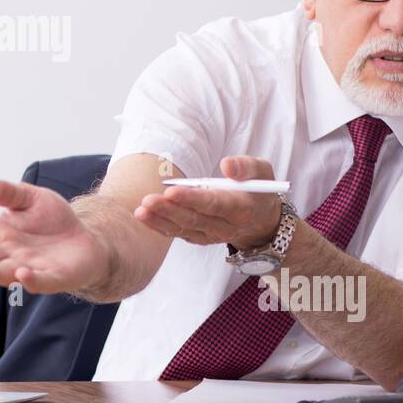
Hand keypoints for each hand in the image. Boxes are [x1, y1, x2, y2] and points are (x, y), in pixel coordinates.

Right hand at [0, 179, 108, 294]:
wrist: (86, 236)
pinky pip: (40, 281)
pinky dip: (31, 280)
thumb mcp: (30, 197)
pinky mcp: (53, 278)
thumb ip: (7, 192)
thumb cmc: (53, 219)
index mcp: (2, 233)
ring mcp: (30, 267)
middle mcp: (11, 253)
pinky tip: (23, 274)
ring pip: (8, 272)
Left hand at [134, 156, 281, 249]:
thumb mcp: (262, 172)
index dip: (192, 199)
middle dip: (169, 210)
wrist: (261, 219)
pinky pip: (178, 233)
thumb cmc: (257, 189)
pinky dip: (161, 227)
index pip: (214, 205)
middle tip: (148, 200)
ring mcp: (212, 234)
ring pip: (183, 229)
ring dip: (160, 220)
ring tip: (140, 210)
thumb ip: (246, 166)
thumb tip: (226, 165)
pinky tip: (144, 217)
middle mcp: (226, 226)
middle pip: (194, 219)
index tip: (171, 191)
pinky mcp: (200, 237)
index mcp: (241, 209)